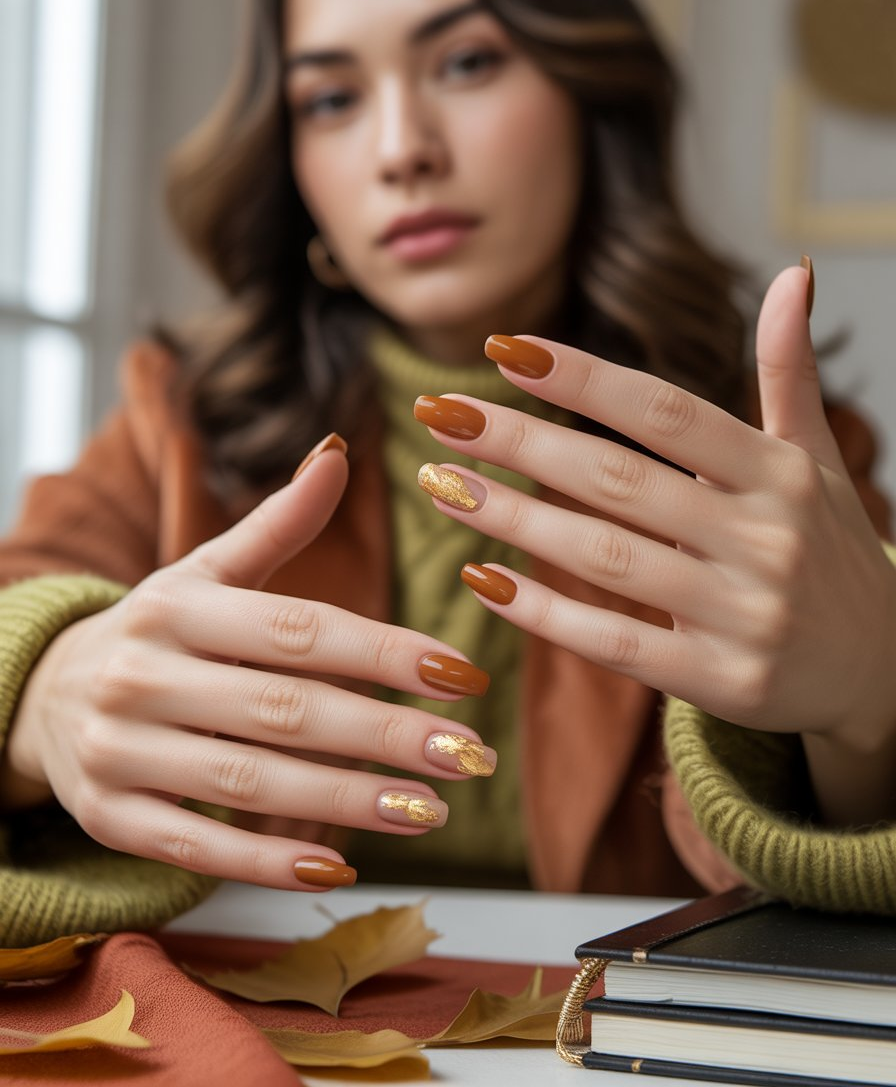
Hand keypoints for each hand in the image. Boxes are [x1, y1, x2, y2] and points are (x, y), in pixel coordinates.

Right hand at [1, 442, 493, 888]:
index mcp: (180, 605)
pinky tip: (341, 866)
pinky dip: (267, 864)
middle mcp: (145, 673)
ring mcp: (120, 749)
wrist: (42, 692)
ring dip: (347, 800)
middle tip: (468, 755)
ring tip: (431, 810)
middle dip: (386, 735)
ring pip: (249, 783)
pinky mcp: (109, 817)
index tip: (461, 675)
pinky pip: (194, 847)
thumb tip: (338, 454)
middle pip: (285, 711)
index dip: (384, 651)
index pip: (299, 630)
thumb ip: (277, 524)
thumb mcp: (205, 572)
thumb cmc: (158, 631)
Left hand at [415, 265, 895, 818]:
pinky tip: (482, 578)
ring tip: (440, 484)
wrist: (882, 667)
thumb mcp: (817, 462)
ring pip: (605, 558)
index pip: (665, 413)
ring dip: (513, 519)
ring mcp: (743, 613)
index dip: (581, 379)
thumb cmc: (827, 550)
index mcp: (778, 473)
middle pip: (618, 479)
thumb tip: (792, 275)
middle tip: (439, 412)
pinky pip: (616, 643)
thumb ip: (790, 375)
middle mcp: (763, 537)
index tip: (501, 350)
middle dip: (519, 442)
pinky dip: (544, 611)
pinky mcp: (720, 680)